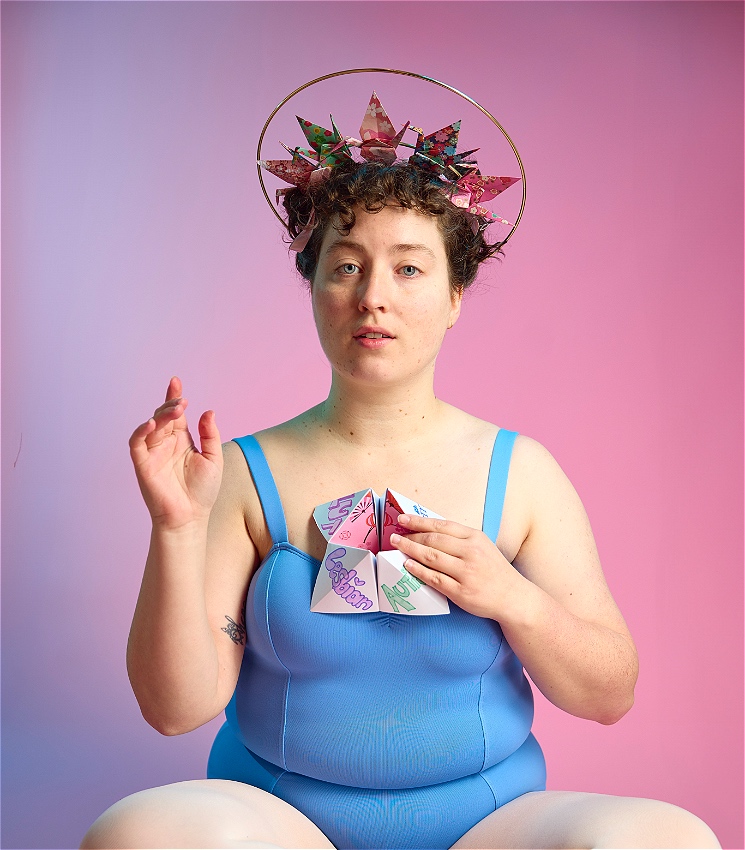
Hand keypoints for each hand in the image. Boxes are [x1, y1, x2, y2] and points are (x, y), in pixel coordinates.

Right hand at [128, 376, 222, 529]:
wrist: (190, 517)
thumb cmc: (202, 491)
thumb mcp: (213, 458)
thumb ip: (209, 435)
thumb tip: (208, 411)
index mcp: (182, 440)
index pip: (176, 414)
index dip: (174, 398)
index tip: (176, 382)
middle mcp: (165, 443)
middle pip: (163, 416)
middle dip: (171, 405)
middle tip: (182, 401)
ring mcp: (153, 453)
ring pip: (152, 426)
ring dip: (161, 415)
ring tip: (175, 410)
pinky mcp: (143, 464)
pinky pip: (137, 443)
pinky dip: (141, 431)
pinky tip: (152, 424)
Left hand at [390, 514, 524, 620]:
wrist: (513, 597)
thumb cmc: (494, 570)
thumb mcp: (482, 546)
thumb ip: (460, 539)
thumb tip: (429, 531)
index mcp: (475, 538)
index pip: (441, 526)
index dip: (419, 521)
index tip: (402, 519)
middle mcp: (471, 552)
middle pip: (433, 540)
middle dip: (410, 536)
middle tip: (395, 536)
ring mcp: (466, 572)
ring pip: (431, 557)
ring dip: (410, 550)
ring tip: (397, 547)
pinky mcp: (461, 591)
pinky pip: (434, 579)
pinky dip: (419, 570)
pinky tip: (408, 565)